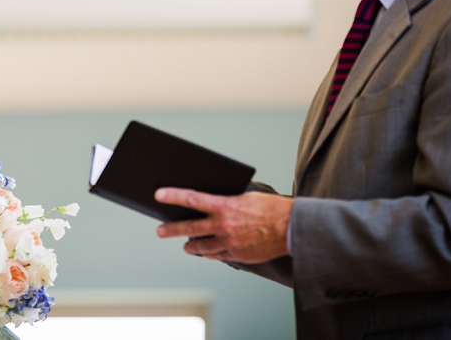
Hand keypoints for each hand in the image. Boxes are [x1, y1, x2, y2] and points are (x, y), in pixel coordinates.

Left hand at [155, 188, 292, 263]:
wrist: (292, 227)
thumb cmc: (271, 208)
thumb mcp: (246, 196)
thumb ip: (227, 200)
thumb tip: (212, 201)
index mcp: (225, 206)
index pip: (192, 199)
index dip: (173, 197)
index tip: (159, 195)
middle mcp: (224, 225)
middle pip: (190, 227)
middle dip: (172, 229)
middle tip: (159, 231)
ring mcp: (230, 242)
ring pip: (202, 246)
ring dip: (190, 246)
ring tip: (184, 245)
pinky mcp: (238, 255)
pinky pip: (218, 255)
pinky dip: (209, 253)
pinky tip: (205, 252)